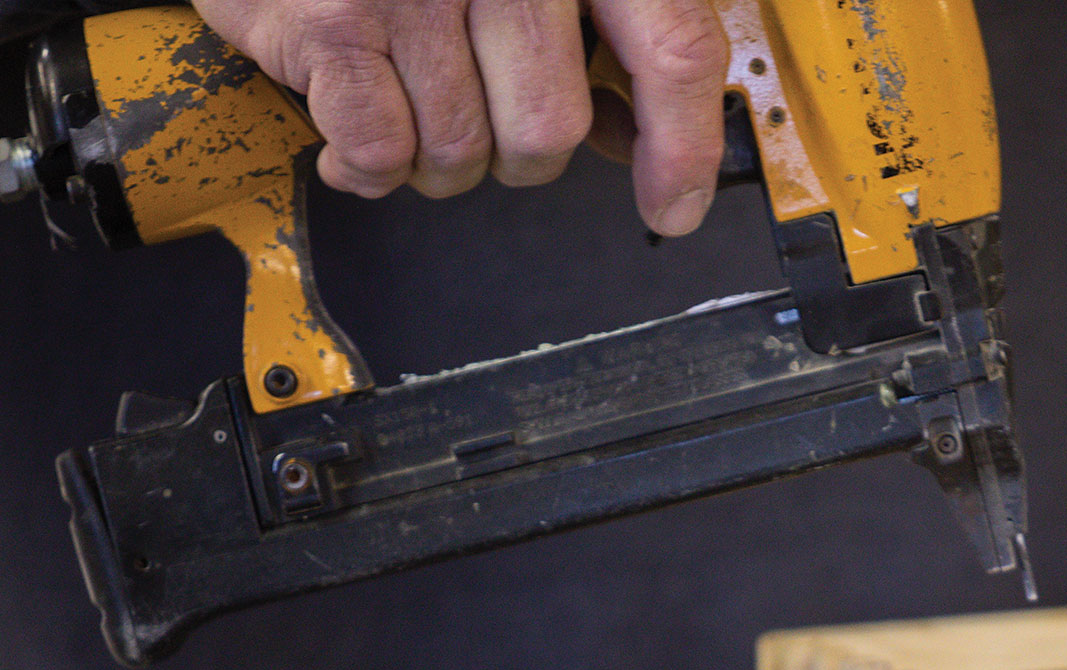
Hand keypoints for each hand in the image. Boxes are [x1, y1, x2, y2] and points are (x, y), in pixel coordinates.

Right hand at [192, 0, 728, 234]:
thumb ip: (595, 48)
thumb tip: (639, 141)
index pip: (674, 49)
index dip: (682, 146)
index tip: (672, 205)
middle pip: (552, 129)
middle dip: (519, 157)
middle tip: (483, 121)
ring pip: (466, 150)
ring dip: (439, 162)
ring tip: (411, 103)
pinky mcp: (336, 20)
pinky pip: (383, 151)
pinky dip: (367, 167)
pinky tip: (355, 133)